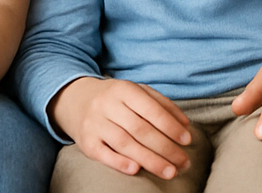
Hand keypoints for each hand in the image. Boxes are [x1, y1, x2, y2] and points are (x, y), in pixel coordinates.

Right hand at [51, 76, 192, 179]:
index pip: (150, 109)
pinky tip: (136, 170)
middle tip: (184, 162)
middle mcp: (106, 105)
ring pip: (124, 143)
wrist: (74, 100)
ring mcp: (94, 123)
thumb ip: (162, 104)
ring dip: (150, 160)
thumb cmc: (115, 99)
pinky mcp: (85, 142)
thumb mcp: (136, 92)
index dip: (170, 126)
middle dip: (165, 148)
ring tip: (170, 172)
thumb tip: (185, 125)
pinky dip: (119, 162)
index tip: (187, 140)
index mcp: (123, 89)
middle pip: (140, 129)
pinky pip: (102, 153)